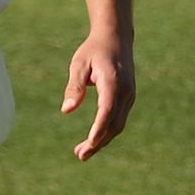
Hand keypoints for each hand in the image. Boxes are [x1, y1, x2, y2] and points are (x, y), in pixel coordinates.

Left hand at [60, 32, 134, 160]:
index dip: (99, 129)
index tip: (89, 143)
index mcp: (113, 83)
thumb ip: (74, 87)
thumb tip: (66, 111)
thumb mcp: (79, 64)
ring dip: (102, 140)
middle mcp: (125, 93)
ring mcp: (129, 96)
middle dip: (98, 142)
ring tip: (82, 152)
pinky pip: (118, 119)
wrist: (116, 39)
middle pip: (113, 124)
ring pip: (117, 125)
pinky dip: (107, 131)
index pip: (107, 111)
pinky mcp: (128, 98)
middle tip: (80, 155)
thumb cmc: (93, 50)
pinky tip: (94, 139)